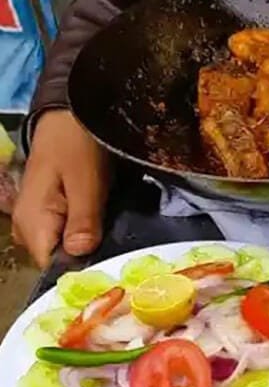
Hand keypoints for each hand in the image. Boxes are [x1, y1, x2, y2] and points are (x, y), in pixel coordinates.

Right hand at [12, 110, 109, 267]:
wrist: (69, 116)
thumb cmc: (77, 144)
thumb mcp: (86, 181)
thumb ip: (83, 219)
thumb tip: (79, 254)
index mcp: (32, 223)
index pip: (52, 267)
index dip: (82, 270)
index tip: (113, 267)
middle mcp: (26, 227)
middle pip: (58, 260)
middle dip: (89, 257)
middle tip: (123, 248)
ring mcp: (35, 220)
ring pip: (64, 248)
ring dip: (90, 245)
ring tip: (117, 235)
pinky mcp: (47, 212)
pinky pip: (65, 233)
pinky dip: (86, 233)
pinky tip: (105, 225)